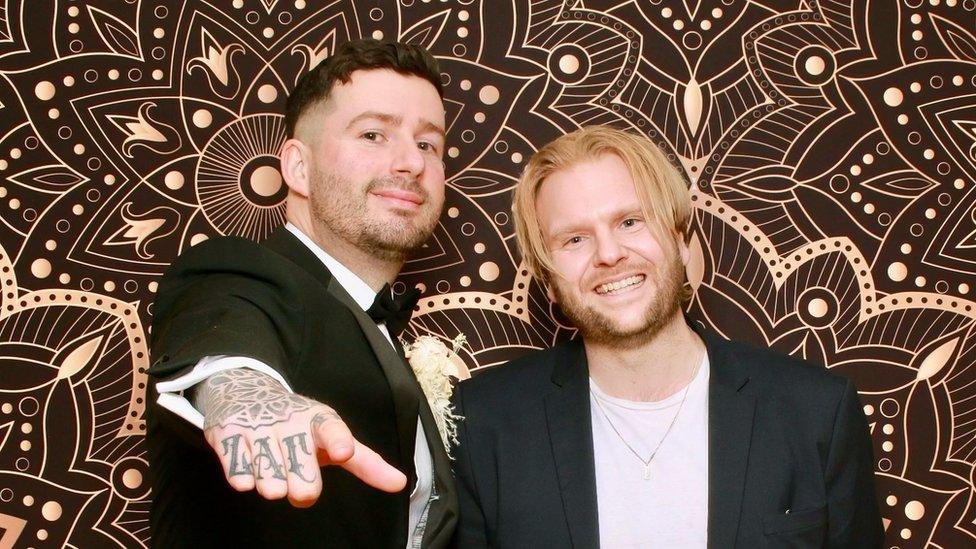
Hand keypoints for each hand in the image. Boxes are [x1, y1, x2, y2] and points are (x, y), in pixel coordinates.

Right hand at [198, 368, 407, 506]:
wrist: (244, 392)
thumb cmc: (299, 424)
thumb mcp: (332, 436)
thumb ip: (366, 463)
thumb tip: (400, 484)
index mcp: (320, 420)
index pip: (332, 430)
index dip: (338, 441)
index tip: (343, 452)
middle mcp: (291, 421)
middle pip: (301, 473)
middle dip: (302, 487)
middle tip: (298, 482)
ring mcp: (258, 426)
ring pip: (270, 482)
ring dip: (272, 485)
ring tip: (272, 469)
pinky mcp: (227, 434)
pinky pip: (238, 475)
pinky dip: (244, 479)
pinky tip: (248, 466)